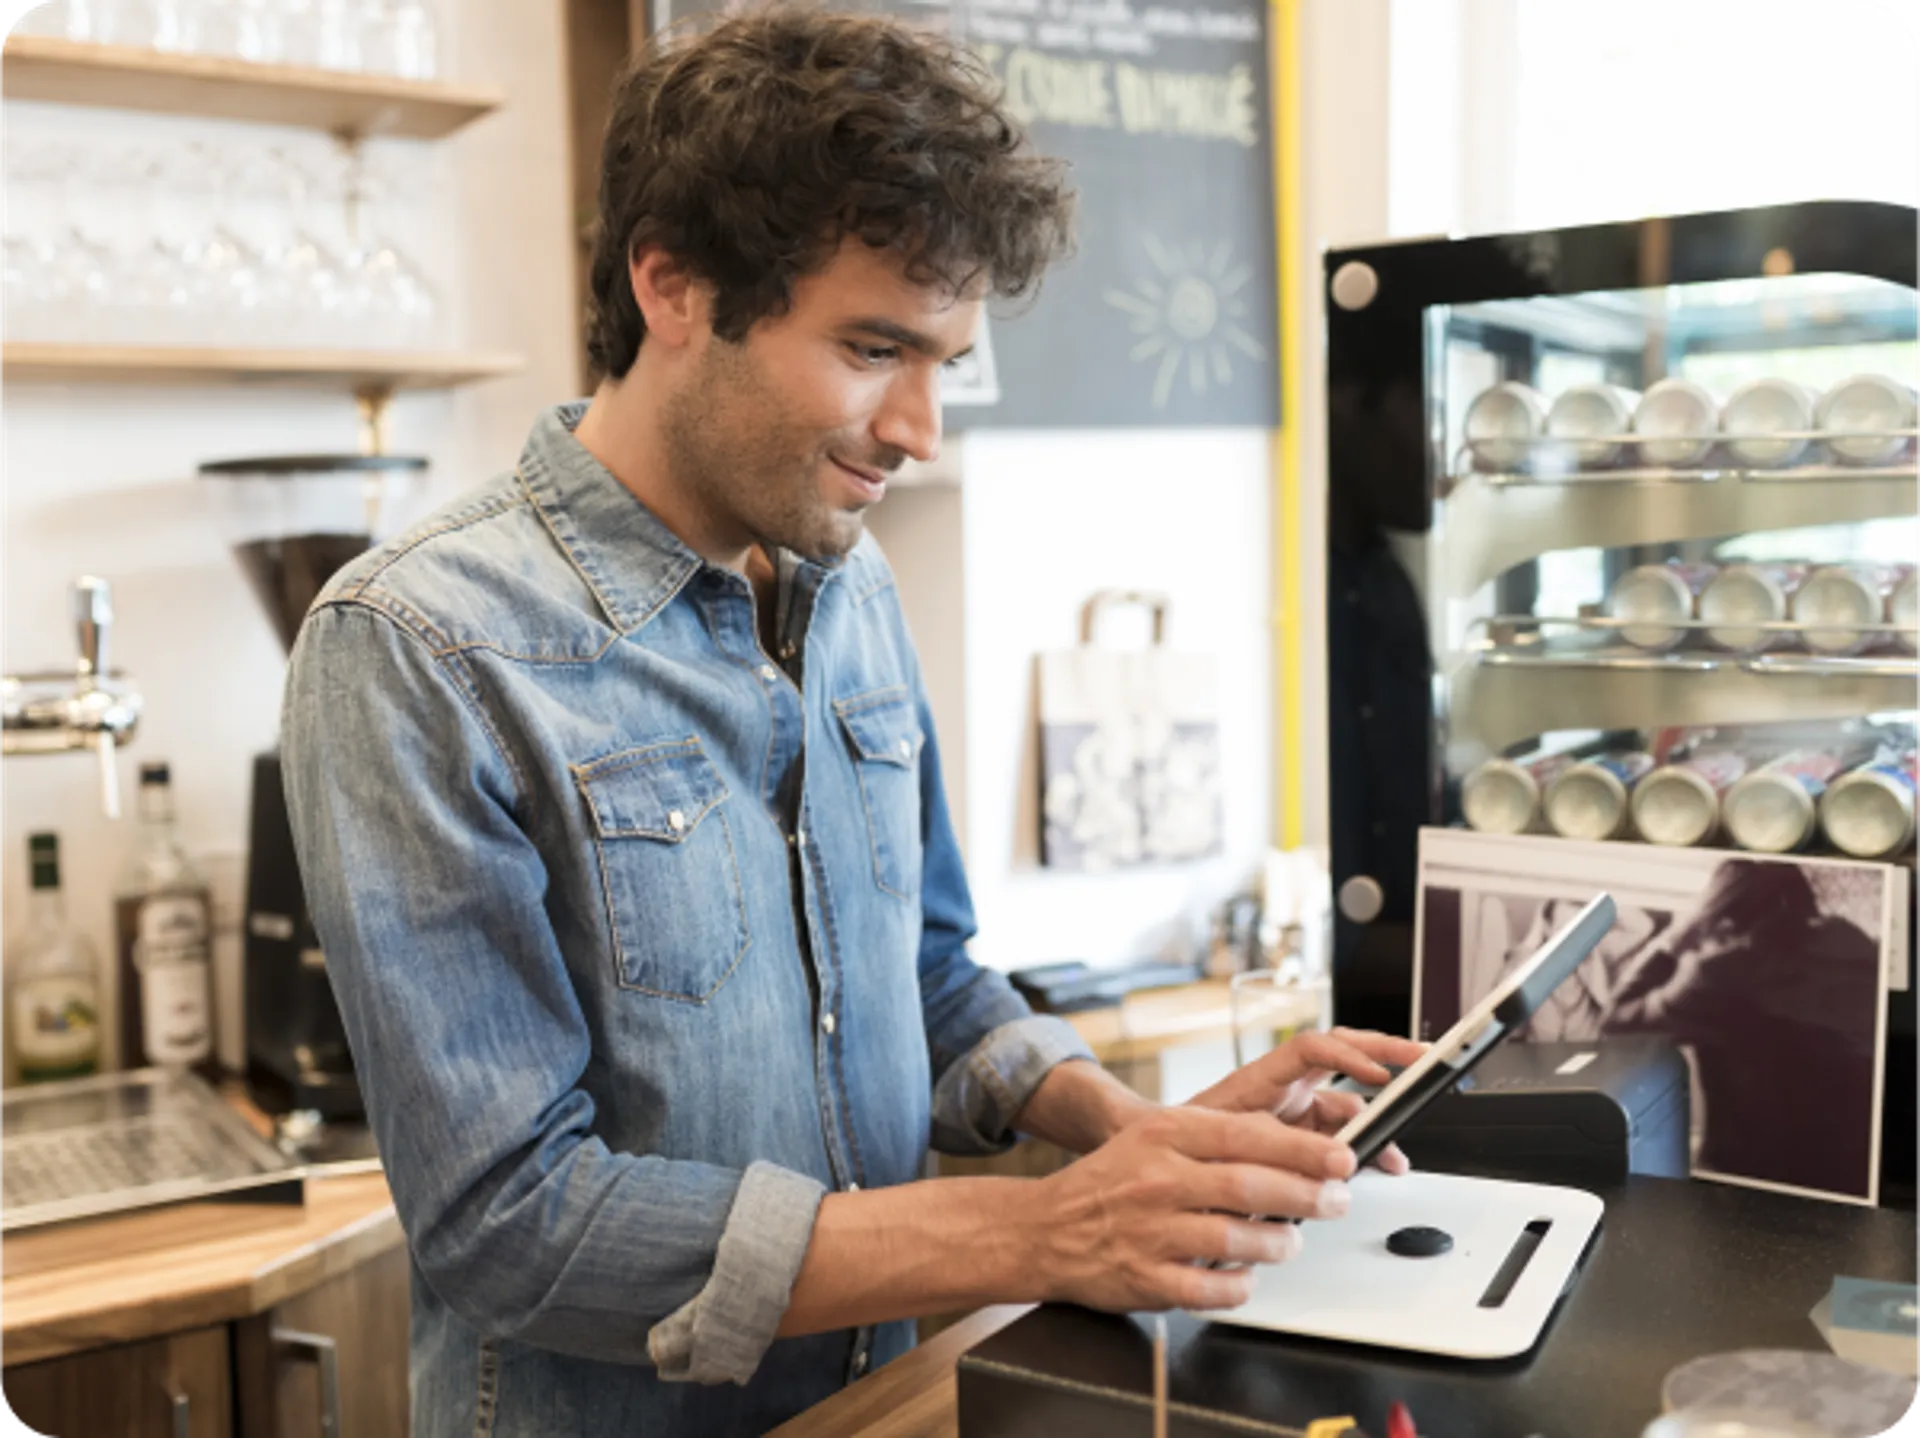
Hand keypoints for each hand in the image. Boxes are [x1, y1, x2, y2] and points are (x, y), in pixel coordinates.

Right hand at [1029, 1105, 1353, 1312]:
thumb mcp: (1155, 1136)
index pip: (1246, 1135)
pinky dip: (1241, 1285)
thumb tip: (1288, 1141)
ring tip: (1290, 1241)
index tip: (1340, 1158)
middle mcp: (1157, 1179)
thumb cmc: (1110, 1181)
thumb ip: (1216, 1135)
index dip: (1302, 1149)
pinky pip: (1212, 1289)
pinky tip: (1248, 1276)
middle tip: (1336, 1200)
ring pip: (1238, 1240)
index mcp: (1163, 1135)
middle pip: (1250, 1187)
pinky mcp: (1145, 1278)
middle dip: (1307, 1196)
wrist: (1044, 1228)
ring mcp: (1150, 1231)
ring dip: (1279, 1244)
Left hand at [1185, 1027, 1426, 1175]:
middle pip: (1343, 1058)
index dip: (1349, 1055)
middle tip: (1422, 1060)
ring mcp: (1293, 1111)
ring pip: (1349, 1104)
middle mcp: (1283, 1088)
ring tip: (1397, 1149)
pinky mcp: (1298, 1136)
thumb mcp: (1219, 1141)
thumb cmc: (1176, 1141)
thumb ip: (1263, 1143)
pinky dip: (1365, 1145)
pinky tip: (1382, 1161)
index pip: (1313, 1049)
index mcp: (1263, 1077)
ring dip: (1378, 1121)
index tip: (1378, 1074)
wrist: (1160, 1161)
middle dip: (1386, 1055)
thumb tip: (1315, 1154)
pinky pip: (1341, 1133)